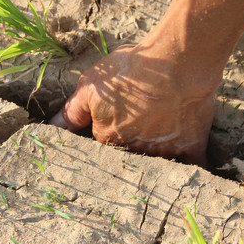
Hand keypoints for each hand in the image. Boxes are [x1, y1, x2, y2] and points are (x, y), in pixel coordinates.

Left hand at [50, 40, 214, 166]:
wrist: (177, 62)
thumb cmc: (131, 70)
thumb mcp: (91, 85)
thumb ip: (71, 111)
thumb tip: (49, 130)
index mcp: (108, 138)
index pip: (99, 151)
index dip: (103, 143)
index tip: (108, 135)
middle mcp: (134, 151)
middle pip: (128, 161)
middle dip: (127, 157)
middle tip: (133, 145)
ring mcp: (164, 152)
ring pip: (157, 167)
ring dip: (155, 166)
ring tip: (160, 158)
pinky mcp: (190, 146)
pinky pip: (194, 169)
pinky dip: (194, 174)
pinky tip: (192, 181)